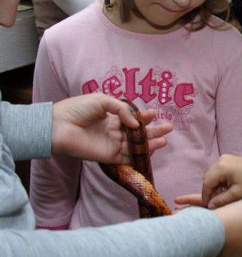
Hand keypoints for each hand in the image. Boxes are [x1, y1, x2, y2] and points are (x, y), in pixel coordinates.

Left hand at [51, 93, 171, 162]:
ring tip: (165, 139)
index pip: (131, 118)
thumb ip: (122, 109)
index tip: (154, 113)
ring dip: (150, 142)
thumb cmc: (76, 109)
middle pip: (137, 133)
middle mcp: (112, 131)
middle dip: (153, 130)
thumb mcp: (102, 100)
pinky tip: (151, 149)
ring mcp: (111, 144)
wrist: (58, 126)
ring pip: (135, 145)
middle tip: (169, 127)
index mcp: (110, 117)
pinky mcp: (108, 156)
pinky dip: (139, 155)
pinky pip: (127, 157)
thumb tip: (136, 122)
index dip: (143, 117)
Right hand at [197, 154, 241, 208]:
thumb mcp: (237, 194)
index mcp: (221, 168)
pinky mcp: (228, 159)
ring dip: (215, 186)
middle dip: (210, 191)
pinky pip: (218, 171)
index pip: (207, 183)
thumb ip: (221, 200)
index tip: (207, 206)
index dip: (206, 196)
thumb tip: (210, 206)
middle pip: (208, 178)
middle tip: (214, 202)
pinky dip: (220, 180)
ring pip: (213, 175)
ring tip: (222, 196)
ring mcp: (224, 158)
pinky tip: (226, 188)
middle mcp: (220, 160)